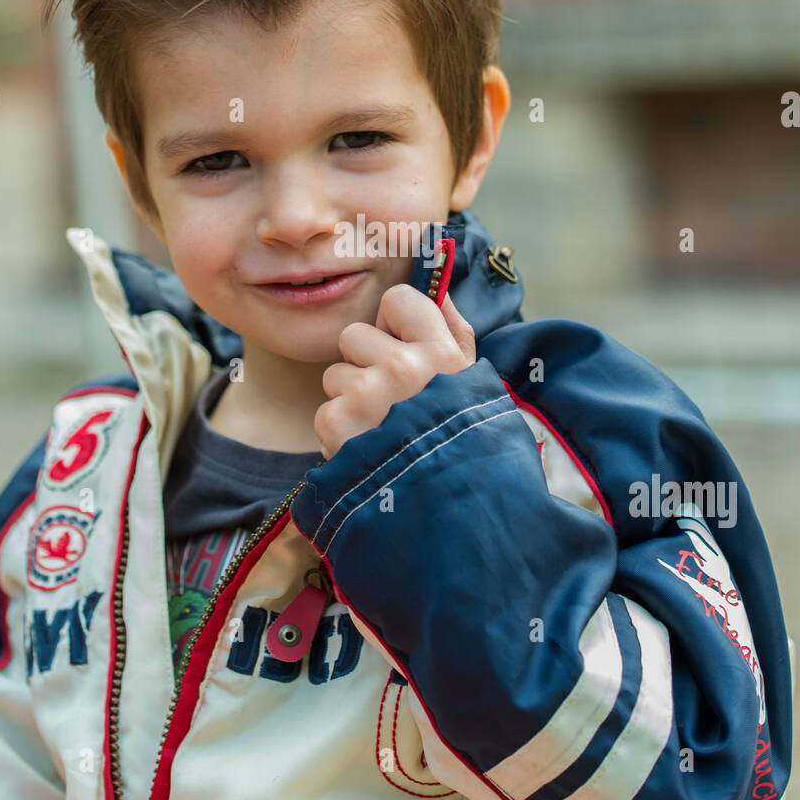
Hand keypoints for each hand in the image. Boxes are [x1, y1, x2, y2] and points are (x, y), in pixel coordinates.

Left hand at [314, 287, 476, 459]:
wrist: (449, 512)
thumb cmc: (462, 438)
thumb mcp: (473, 380)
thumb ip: (454, 330)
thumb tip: (435, 287)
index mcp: (440, 352)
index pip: (397, 299)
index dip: (396, 324)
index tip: (406, 349)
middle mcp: (404, 368)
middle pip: (354, 336)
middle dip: (365, 364)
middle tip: (391, 401)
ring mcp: (367, 397)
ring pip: (335, 375)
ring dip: (351, 401)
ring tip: (382, 431)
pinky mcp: (337, 426)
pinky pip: (326, 411)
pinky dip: (341, 434)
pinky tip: (369, 450)